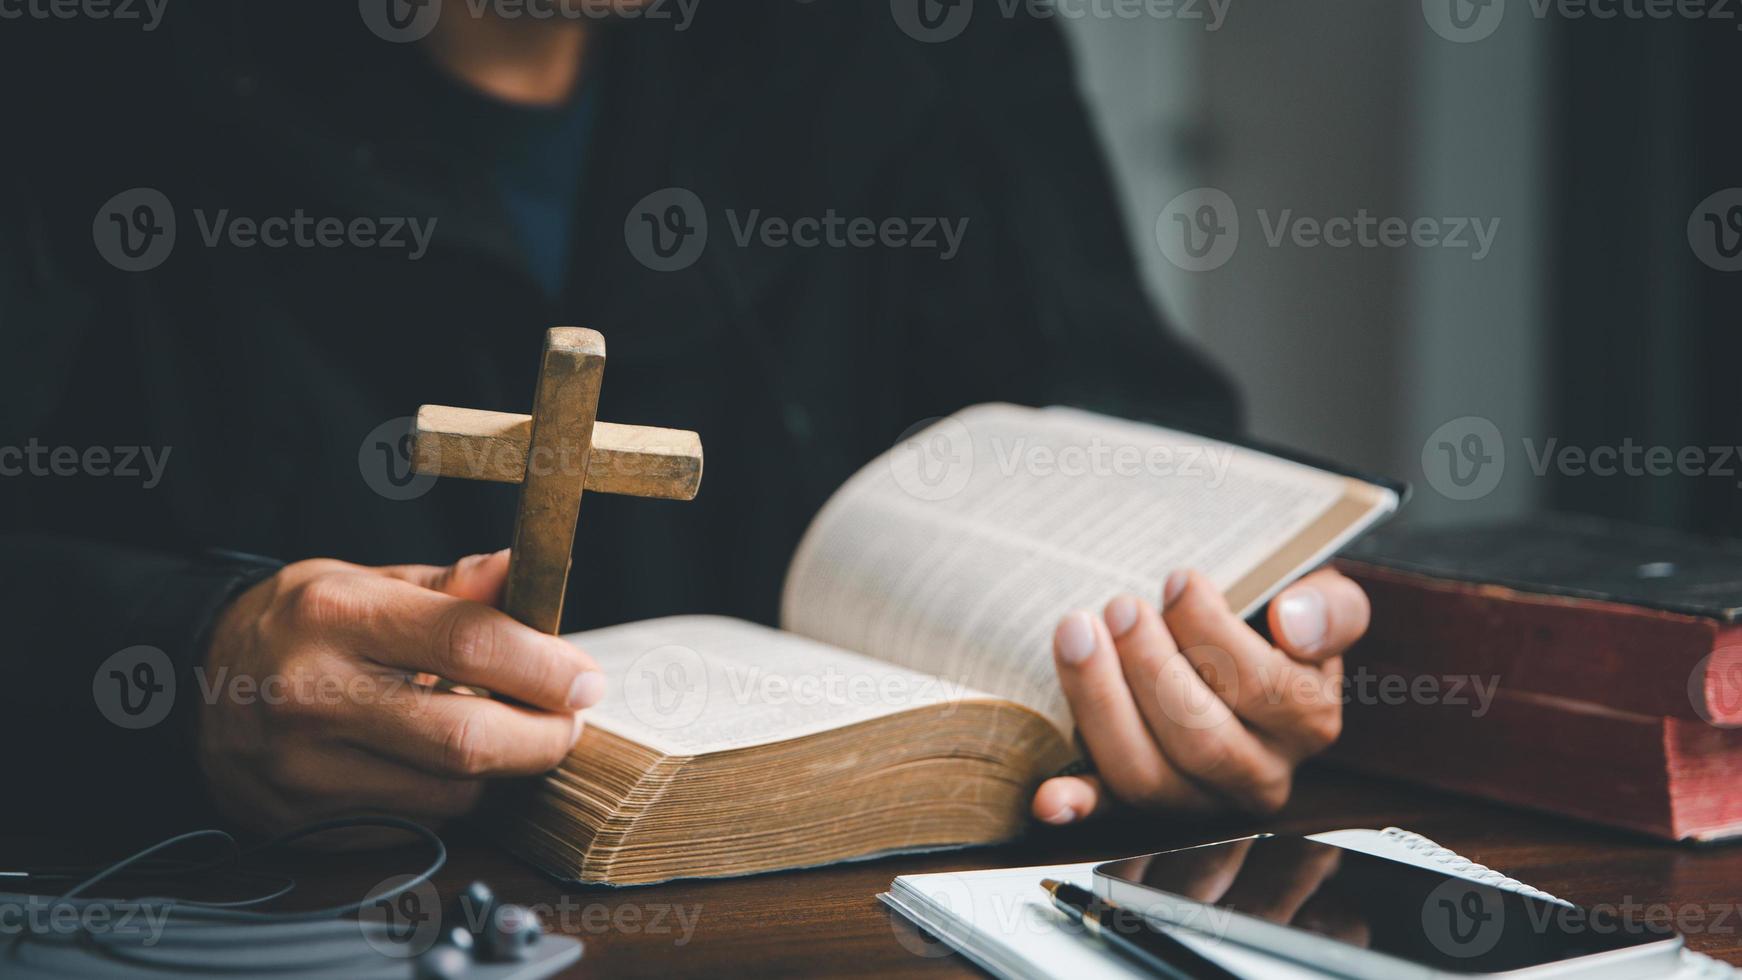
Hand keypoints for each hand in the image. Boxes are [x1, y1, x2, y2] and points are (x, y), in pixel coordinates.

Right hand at [198, 550, 605, 842]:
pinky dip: (449, 797)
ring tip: (498, 732)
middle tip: (566, 720)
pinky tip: (439, 763)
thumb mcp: (366, 581)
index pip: (470, 643)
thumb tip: (523, 572)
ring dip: (499, 770)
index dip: (544, 668)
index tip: (585, 680)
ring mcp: (303, 769)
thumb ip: (453, 586)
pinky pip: (417, 823)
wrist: (196, 682)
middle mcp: (313, 693)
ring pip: (452, 791)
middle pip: (468, 738)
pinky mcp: (304, 822)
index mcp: (336, 615)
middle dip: (542, 737)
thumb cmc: (299, 623)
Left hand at [1031, 567, 1368, 823]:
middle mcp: (1259, 775)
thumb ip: (1331, 609)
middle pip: (1201, 742)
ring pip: (1148, 777)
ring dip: (1102, 704)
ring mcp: (1197, 799)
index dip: (1214, 633)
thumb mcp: (1325, 602)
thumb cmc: (1276, 624)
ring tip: (1079, 634)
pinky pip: (1109, 813)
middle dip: (1150, 667)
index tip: (1179, 580)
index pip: (1266, 690)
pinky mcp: (1141, 806)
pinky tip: (1048, 795)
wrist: (1249, 655)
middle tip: (1120, 607)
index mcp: (1307, 723)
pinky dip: (1079, 804)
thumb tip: (1295, 624)